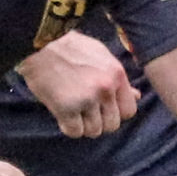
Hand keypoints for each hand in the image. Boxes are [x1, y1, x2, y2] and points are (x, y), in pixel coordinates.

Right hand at [19, 31, 135, 136]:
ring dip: (83, 125)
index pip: (129, 111)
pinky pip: (74, 132)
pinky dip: (68, 126)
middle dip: (99, 122)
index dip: (116, 113)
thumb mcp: (100, 55)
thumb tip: (137, 96)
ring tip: (73, 111)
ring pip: (93, 131)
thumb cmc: (69, 46)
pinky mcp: (66, 108)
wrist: (40, 43)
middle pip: (112, 125)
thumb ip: (117, 78)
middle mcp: (105, 88)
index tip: (103, 108)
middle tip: (85, 111)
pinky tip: (62, 114)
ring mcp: (86, 99)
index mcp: (116, 74)